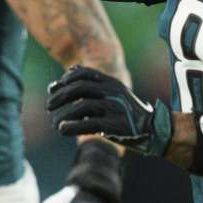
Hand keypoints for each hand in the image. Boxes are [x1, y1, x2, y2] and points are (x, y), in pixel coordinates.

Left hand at [47, 65, 172, 155]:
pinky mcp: (115, 126)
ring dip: (63, 113)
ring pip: (82, 106)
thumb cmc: (126, 111)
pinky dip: (72, 126)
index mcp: (112, 82)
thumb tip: (64, 74)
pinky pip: (88, 124)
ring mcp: (114, 108)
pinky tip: (62, 130)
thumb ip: (92, 84)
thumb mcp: (114, 92)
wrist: (154, 130)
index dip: (65, 79)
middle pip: (79, 88)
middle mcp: (113, 92)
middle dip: (60, 96)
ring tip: (54, 122)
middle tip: (48, 106)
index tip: (53, 88)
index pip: (84, 73)